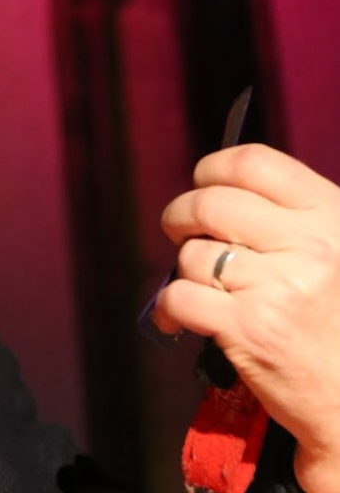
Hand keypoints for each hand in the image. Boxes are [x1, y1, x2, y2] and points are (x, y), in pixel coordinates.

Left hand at [154, 145, 339, 492]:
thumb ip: (292, 219)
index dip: (214, 169)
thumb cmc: (337, 324)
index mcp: (330, 217)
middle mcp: (307, 246)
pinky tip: (178, 317)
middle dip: (180, 216)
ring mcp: (277, 287)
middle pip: (210, 203)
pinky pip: (179, 297)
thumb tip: (220, 189)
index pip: (254, 163)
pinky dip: (169, 307)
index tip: (203, 183)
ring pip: (193, 254)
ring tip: (201, 289)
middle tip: (179, 231)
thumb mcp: (336, 253)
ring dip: (184, 271)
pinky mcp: (249, 329)